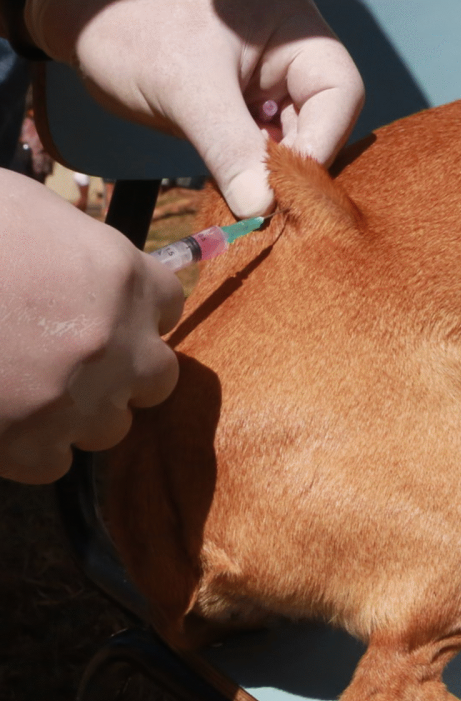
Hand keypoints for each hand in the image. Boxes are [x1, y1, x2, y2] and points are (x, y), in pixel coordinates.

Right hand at [0, 171, 184, 483]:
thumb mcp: (21, 207)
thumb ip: (72, 241)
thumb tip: (85, 267)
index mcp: (119, 274)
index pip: (168, 303)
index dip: (138, 311)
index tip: (108, 313)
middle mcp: (115, 341)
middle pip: (157, 376)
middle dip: (124, 371)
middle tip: (76, 361)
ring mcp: (77, 398)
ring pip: (111, 425)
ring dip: (80, 412)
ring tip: (29, 388)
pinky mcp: (29, 444)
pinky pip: (55, 462)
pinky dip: (30, 448)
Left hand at [25, 0, 363, 217]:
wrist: (85, 24)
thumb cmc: (135, 25)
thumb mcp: (186, 85)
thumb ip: (230, 146)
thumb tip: (261, 210)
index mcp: (297, 35)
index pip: (339, 95)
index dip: (321, 143)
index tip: (288, 188)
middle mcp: (294, 64)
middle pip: (325, 127)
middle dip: (298, 169)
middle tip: (270, 209)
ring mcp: (273, 94)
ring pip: (296, 150)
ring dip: (276, 182)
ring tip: (252, 208)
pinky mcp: (248, 122)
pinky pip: (265, 160)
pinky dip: (254, 182)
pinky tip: (238, 199)